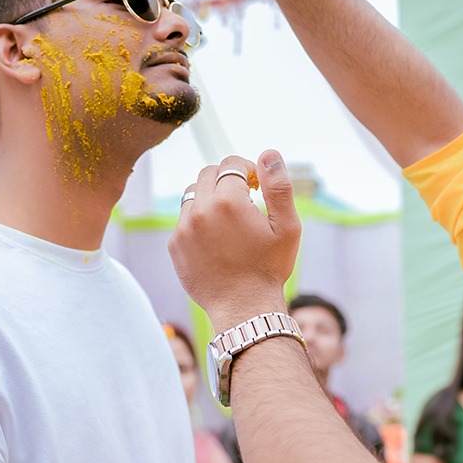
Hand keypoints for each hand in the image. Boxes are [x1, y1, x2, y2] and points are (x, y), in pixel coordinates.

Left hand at [170, 152, 300, 330]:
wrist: (244, 308)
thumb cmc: (269, 267)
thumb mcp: (287, 226)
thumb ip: (278, 186)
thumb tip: (268, 154)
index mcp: (228, 201)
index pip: (232, 164)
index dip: (247, 169)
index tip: (256, 185)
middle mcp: (200, 210)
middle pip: (208, 174)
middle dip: (226, 179)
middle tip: (244, 198)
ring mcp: (183, 228)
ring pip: (193, 194)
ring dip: (210, 198)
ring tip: (228, 219)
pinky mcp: (175, 245)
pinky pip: (184, 219)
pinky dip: (198, 220)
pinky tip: (216, 239)